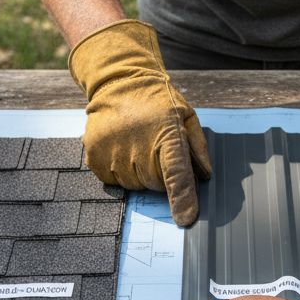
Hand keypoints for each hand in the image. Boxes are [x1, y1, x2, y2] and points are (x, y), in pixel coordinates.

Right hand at [69, 20, 211, 226]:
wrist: (118, 81)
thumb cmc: (158, 102)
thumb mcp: (186, 116)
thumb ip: (198, 147)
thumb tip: (204, 177)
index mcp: (167, 133)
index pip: (177, 173)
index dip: (182, 198)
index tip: (186, 218)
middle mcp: (138, 144)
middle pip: (156, 185)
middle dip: (161, 175)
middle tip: (155, 150)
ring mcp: (113, 150)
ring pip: (134, 185)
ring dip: (140, 173)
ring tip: (137, 145)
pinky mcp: (94, 155)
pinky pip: (113, 180)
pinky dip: (120, 171)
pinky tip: (122, 148)